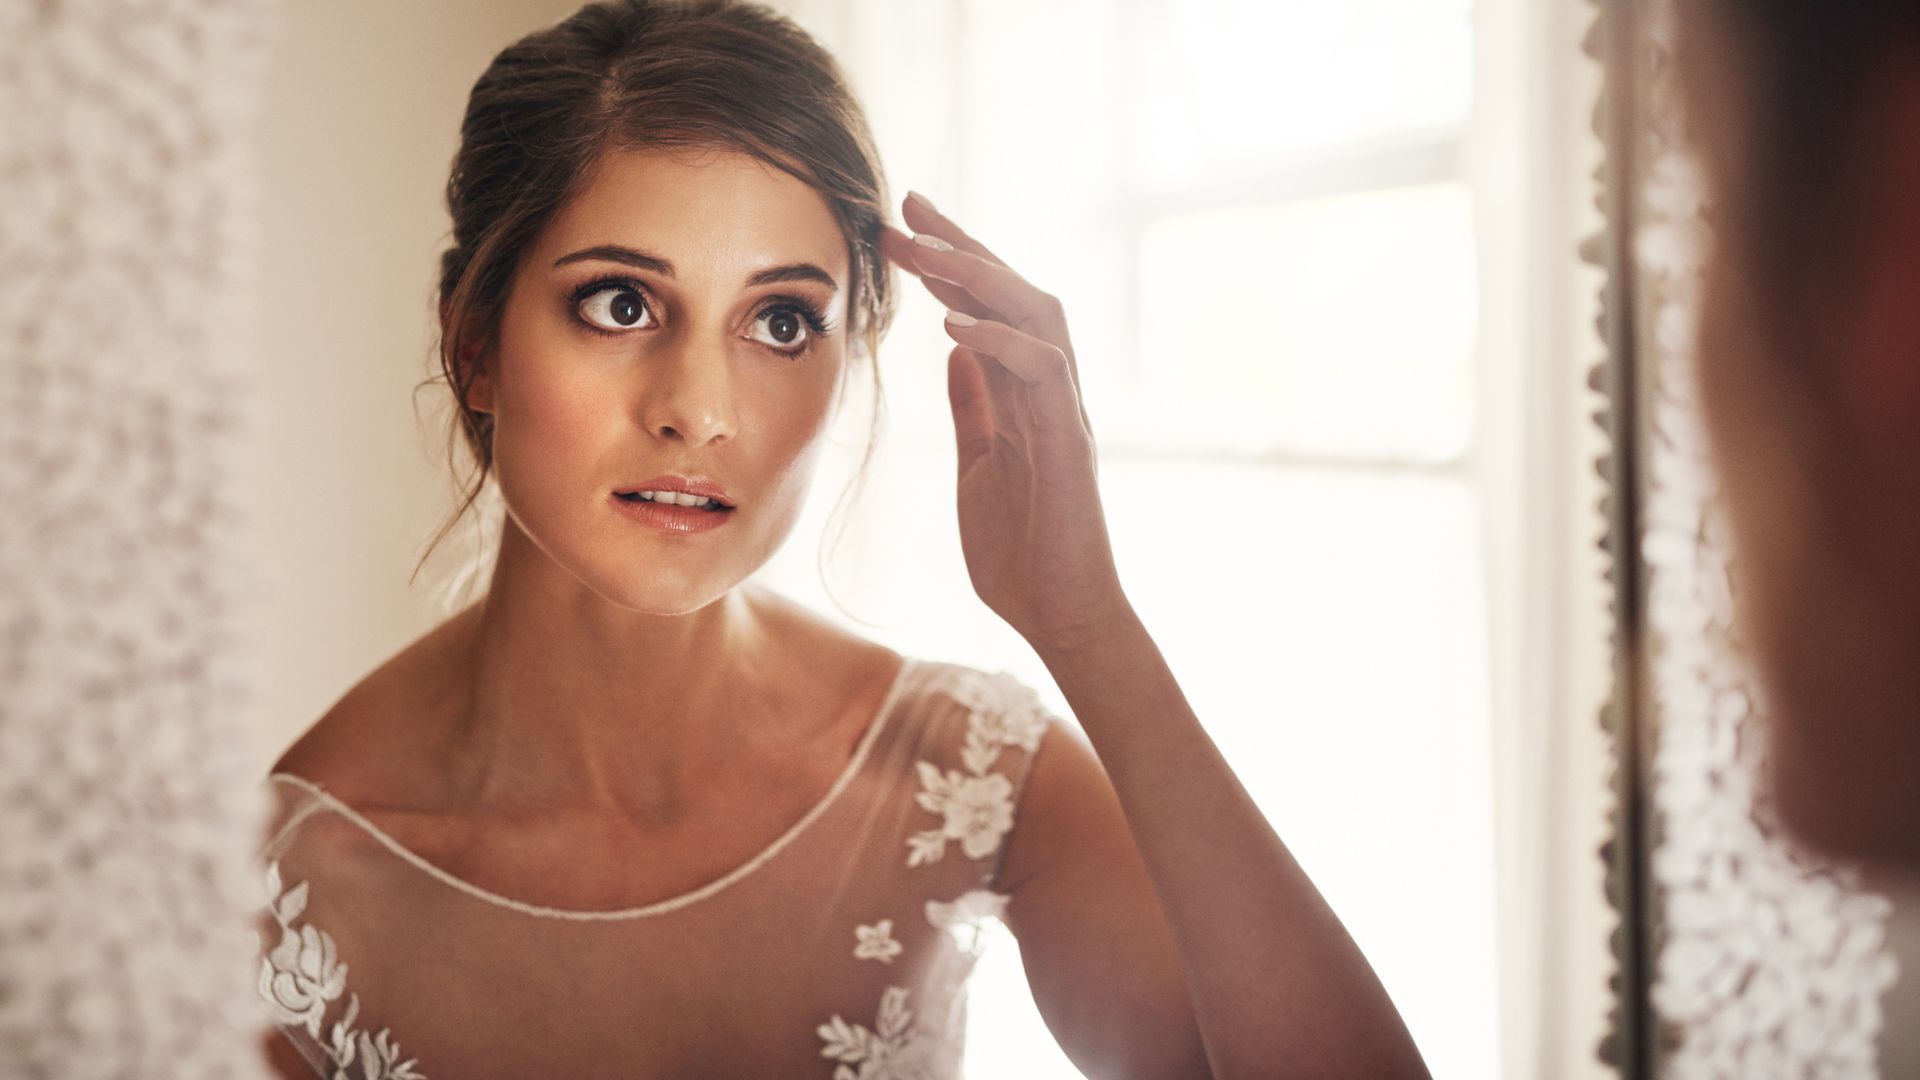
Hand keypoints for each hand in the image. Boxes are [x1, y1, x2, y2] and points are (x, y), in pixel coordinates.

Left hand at [878, 192, 1131, 654]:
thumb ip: (976, 408)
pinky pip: (1044, 370)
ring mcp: (1064, 414)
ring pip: (1037, 314)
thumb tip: (955, 352)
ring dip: (979, 275)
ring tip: (925, 248)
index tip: (901, 228)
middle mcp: (1050, 393)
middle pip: (1015, 292)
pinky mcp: (1068, 443)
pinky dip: (1002, 339)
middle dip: (961, 245)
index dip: (948, 263)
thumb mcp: (979, 468)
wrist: (1063, 617)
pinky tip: (955, 322)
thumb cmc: (1023, 556)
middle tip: (908, 207)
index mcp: (1024, 397)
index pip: (989, 309)